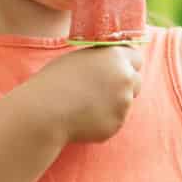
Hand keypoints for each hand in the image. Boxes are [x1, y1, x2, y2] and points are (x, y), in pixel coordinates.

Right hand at [25, 45, 142, 143]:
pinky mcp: (117, 124)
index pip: (136, 58)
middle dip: (124, 86)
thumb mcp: (77, 59)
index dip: (126, 65)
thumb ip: (100, 60)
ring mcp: (123, 104)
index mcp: (115, 57)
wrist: (45, 112)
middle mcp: (125, 78)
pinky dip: (103, 120)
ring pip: (124, 103)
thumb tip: (108, 64)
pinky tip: (83, 118)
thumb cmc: (54, 82)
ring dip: (111, 104)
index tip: (117, 70)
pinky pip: (114, 121)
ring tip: (85, 105)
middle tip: (101, 90)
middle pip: (136, 82)